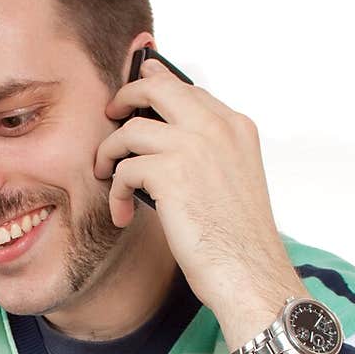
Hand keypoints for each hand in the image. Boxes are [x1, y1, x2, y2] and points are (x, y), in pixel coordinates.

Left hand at [94, 58, 305, 348]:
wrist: (248, 271)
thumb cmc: (237, 240)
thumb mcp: (231, 180)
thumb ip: (206, 152)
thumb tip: (160, 138)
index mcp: (237, 128)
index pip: (190, 90)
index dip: (159, 84)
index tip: (140, 81)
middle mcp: (217, 128)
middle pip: (157, 88)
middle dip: (126, 96)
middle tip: (111, 113)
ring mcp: (194, 146)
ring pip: (130, 129)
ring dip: (109, 152)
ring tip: (106, 176)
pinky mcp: (170, 172)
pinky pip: (123, 169)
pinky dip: (115, 193)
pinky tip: (122, 215)